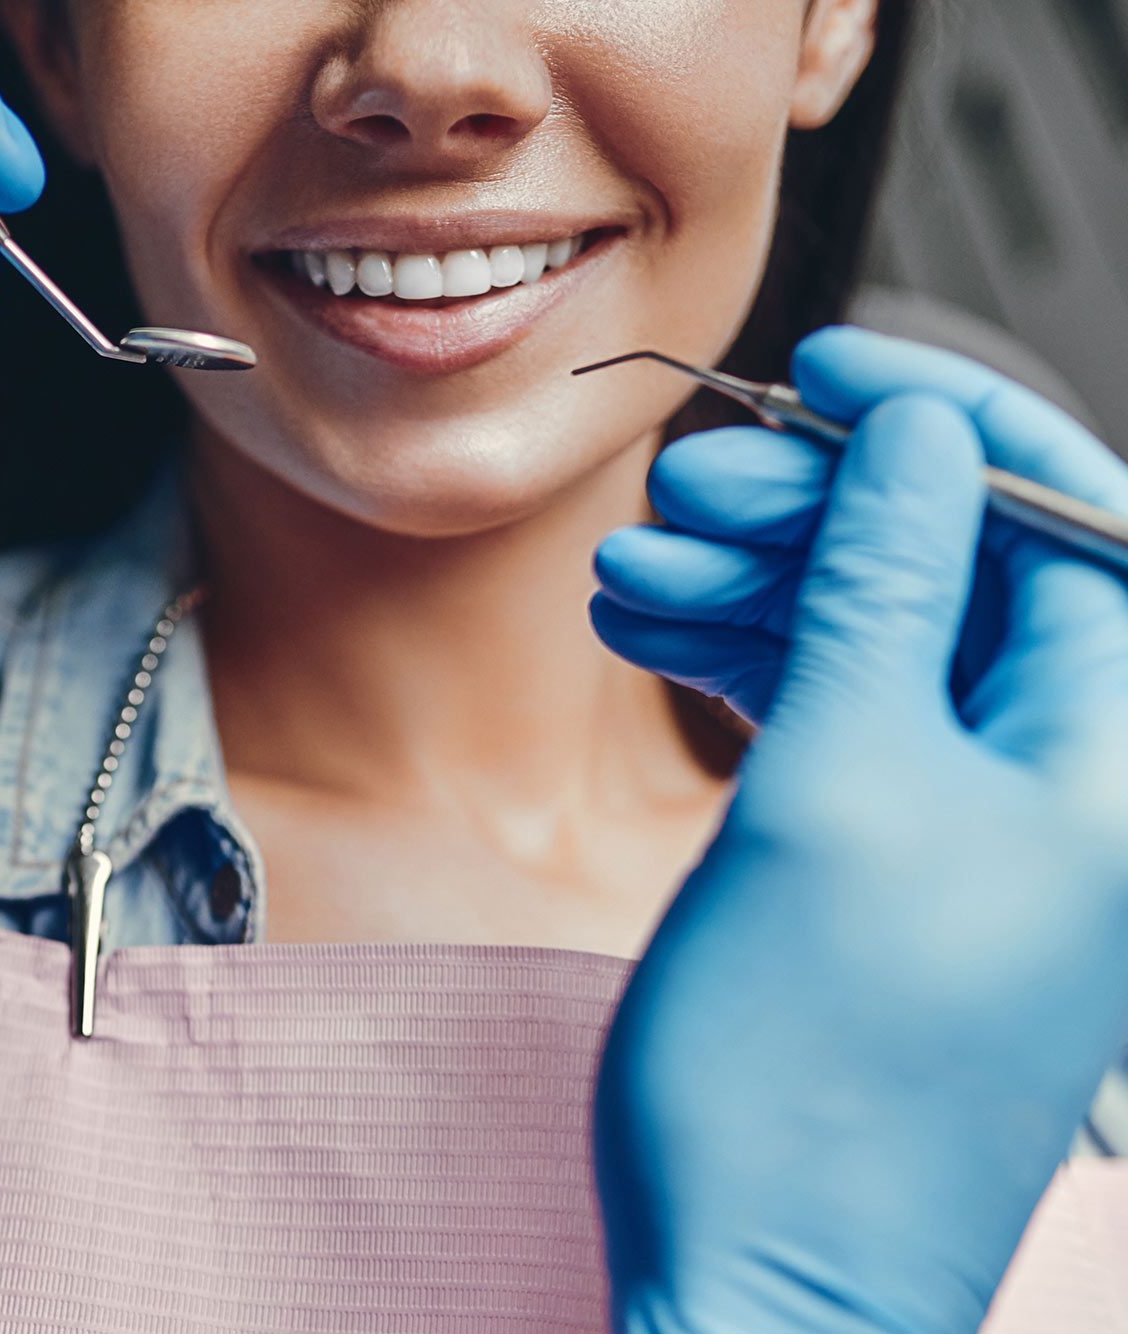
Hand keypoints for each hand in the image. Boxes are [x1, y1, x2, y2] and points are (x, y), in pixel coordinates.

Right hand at [591, 338, 1127, 1329]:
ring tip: (625, 575)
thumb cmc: (809, 1073)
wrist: (762, 1279)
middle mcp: (1078, 787)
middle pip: (960, 574)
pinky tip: (649, 642)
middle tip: (685, 486)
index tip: (829, 369)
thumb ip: (882, 594)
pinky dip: (750, 671)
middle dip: (820, 512)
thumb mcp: (840, 788)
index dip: (949, 422)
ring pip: (885, 644)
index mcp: (1114, 759)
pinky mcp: (906, 874)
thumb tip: (917, 443)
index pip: (1068, 520)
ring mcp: (990, 834)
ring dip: (758, 590)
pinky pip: (846, 724)